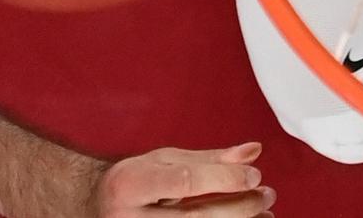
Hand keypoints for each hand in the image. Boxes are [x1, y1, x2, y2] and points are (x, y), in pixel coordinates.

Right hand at [96, 142, 274, 216]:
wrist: (95, 209)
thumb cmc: (134, 183)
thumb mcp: (164, 161)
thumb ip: (209, 159)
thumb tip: (253, 152)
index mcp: (130, 185)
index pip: (184, 182)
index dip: (224, 179)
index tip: (254, 175)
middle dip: (238, 208)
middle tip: (267, 195)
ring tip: (264, 214)